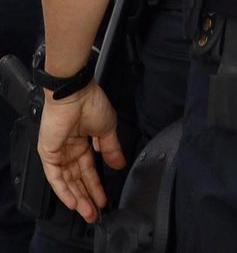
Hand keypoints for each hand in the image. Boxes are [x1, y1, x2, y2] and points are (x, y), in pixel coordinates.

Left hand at [39, 83, 125, 222]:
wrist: (76, 93)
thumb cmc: (92, 103)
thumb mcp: (107, 130)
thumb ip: (111, 149)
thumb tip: (119, 163)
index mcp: (83, 143)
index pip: (88, 170)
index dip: (96, 185)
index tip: (104, 199)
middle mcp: (69, 151)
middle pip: (78, 179)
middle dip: (87, 197)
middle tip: (95, 212)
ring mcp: (58, 153)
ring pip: (67, 182)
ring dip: (78, 197)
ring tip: (88, 211)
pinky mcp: (49, 154)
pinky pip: (55, 177)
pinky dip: (64, 190)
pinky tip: (74, 201)